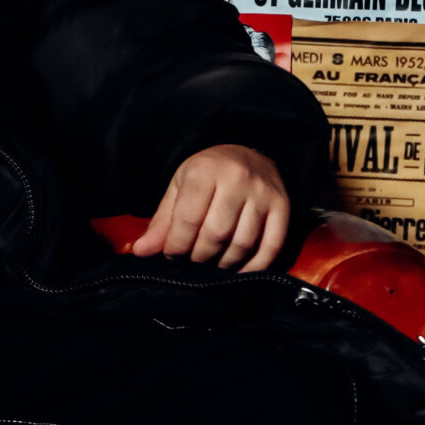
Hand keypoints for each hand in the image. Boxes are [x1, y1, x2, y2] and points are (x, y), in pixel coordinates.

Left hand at [129, 145, 288, 272]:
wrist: (250, 153)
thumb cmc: (209, 173)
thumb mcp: (180, 187)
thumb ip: (162, 221)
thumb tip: (141, 252)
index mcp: (205, 171)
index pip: (188, 219)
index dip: (176, 245)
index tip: (172, 255)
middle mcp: (237, 180)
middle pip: (216, 234)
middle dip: (199, 257)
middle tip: (192, 261)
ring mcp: (263, 194)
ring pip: (242, 243)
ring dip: (224, 264)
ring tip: (212, 265)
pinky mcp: (283, 208)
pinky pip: (271, 246)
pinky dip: (254, 266)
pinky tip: (239, 270)